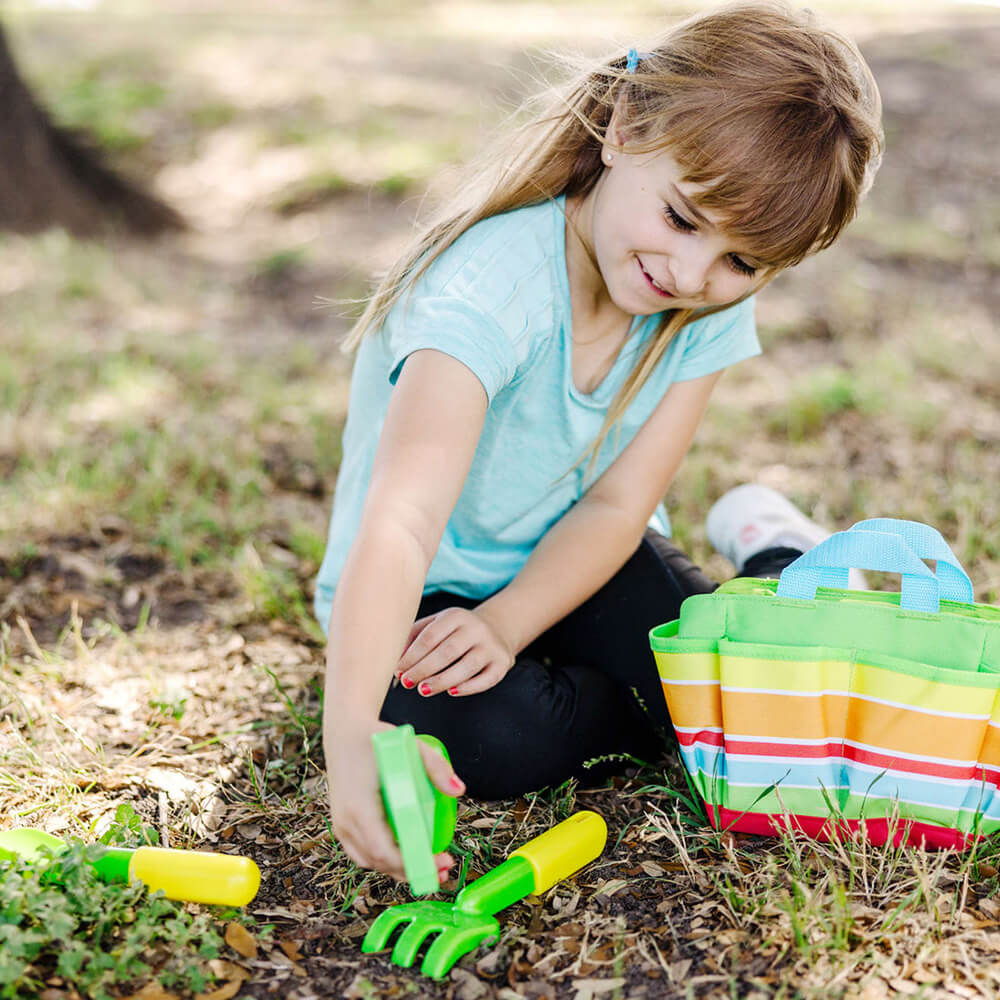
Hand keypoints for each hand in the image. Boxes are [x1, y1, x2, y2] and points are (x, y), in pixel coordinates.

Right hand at [326, 718, 464, 880]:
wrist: (343, 733)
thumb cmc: (375, 739)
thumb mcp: (409, 746)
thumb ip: (435, 766)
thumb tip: (459, 790)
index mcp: (360, 806)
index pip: (385, 850)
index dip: (414, 864)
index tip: (441, 862)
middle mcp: (346, 822)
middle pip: (380, 862)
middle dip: (413, 871)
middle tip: (445, 869)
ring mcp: (341, 826)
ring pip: (370, 861)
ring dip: (399, 870)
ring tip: (431, 867)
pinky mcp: (342, 826)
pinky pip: (363, 853)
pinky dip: (385, 860)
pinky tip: (407, 856)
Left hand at [396, 606, 515, 696]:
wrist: (496, 629)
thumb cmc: (455, 632)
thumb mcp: (435, 625)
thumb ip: (413, 640)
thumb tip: (395, 666)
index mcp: (455, 616)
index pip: (431, 636)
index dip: (412, 655)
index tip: (398, 670)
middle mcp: (476, 628)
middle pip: (447, 651)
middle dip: (424, 669)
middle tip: (407, 683)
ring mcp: (491, 646)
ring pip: (467, 666)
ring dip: (442, 680)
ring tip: (423, 690)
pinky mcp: (503, 663)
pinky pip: (486, 679)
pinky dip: (468, 688)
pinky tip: (451, 692)